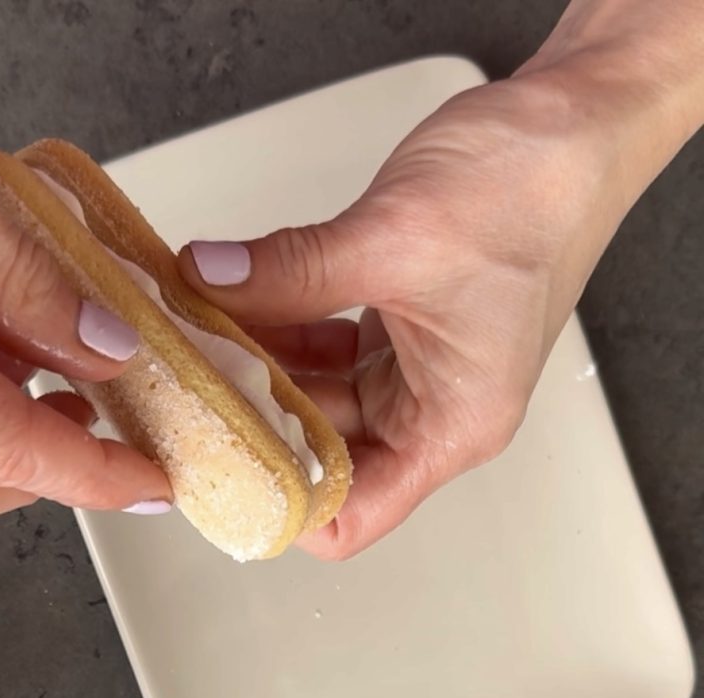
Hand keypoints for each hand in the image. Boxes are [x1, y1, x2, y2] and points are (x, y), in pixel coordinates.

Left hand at [179, 21, 702, 559]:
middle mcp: (431, 410)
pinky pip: (319, 348)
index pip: (354, 514)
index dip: (286, 505)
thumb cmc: (532, 193)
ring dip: (257, 368)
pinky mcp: (395, 327)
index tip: (219, 465)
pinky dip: (277, 327)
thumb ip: (292, 273)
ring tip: (197, 341)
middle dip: (252, 419)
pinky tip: (232, 305)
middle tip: (186, 385)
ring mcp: (411, 369)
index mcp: (452, 425)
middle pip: (320, 451)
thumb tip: (209, 282)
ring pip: (312, 395)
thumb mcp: (397, 241)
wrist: (571, 124)